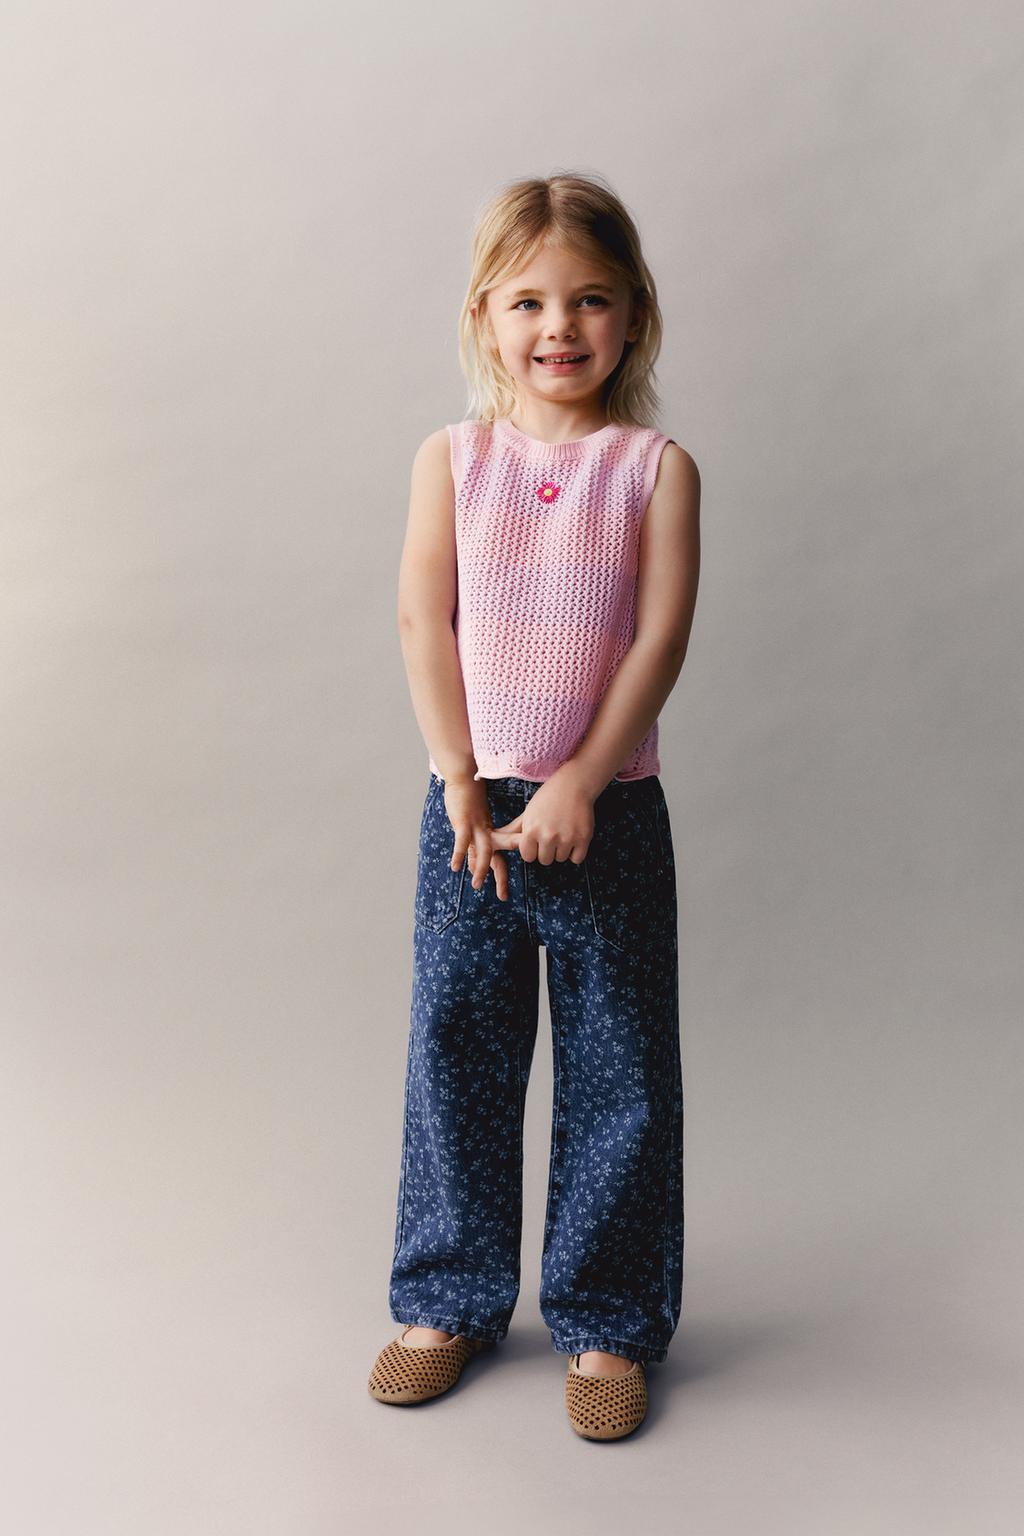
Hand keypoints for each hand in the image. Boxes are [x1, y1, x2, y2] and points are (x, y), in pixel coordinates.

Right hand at [441, 778, 510, 900]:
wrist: (465, 775)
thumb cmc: (467, 794)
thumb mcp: (473, 817)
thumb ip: (474, 832)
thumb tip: (471, 848)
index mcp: (488, 831)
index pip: (498, 855)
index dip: (500, 871)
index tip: (502, 890)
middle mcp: (485, 831)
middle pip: (497, 857)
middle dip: (500, 878)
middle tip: (504, 897)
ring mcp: (476, 827)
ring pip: (484, 852)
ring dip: (481, 870)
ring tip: (476, 885)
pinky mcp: (464, 822)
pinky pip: (462, 841)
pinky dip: (459, 854)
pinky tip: (454, 866)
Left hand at [489, 770, 596, 865]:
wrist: (574, 784)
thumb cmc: (548, 797)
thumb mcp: (528, 812)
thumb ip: (513, 830)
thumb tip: (493, 838)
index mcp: (531, 830)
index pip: (528, 857)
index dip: (533, 849)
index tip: (538, 839)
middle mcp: (548, 836)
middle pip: (545, 860)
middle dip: (547, 850)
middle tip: (552, 833)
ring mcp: (566, 838)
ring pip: (560, 859)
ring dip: (562, 849)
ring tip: (563, 830)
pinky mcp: (583, 839)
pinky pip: (577, 859)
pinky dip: (576, 851)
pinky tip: (574, 836)